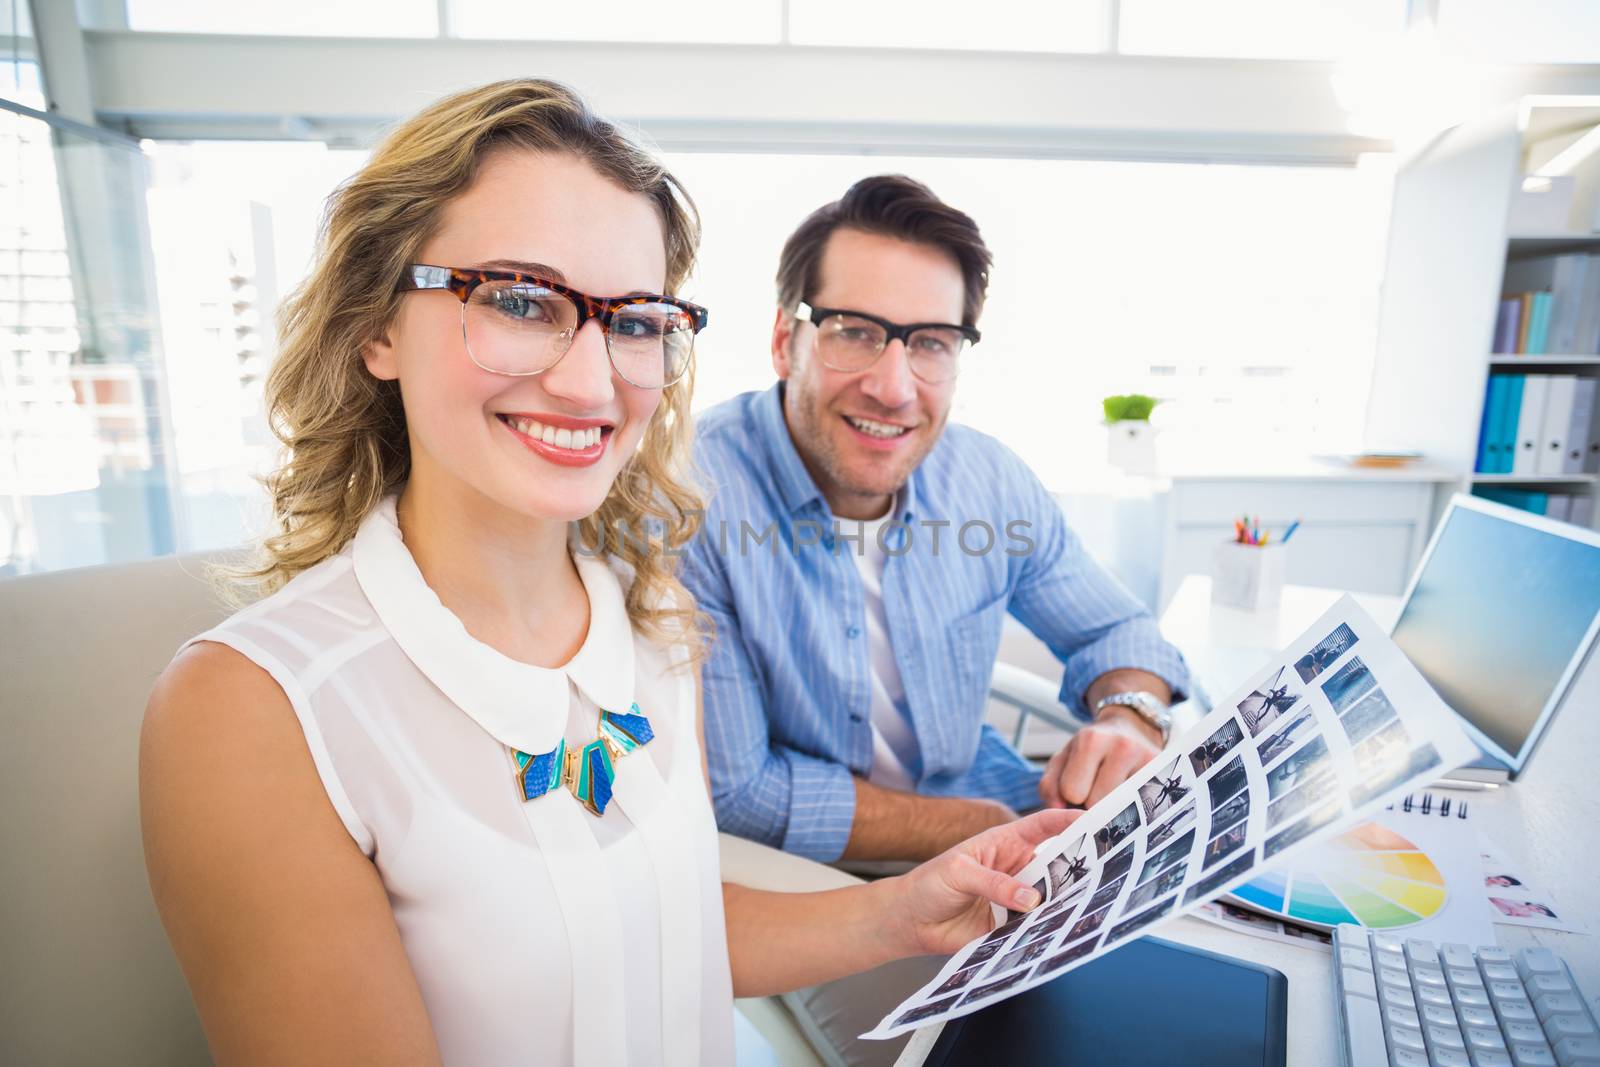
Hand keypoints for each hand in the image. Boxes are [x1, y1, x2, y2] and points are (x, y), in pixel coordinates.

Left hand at [883, 809, 1082, 956]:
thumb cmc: (930, 884)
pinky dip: (1049, 930)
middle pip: (1057, 864)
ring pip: (1052, 899)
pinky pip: (1037, 928)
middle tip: (1104, 870)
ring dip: (1066, 902)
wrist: (911, 922)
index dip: (1068, 820)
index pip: (1043, 826)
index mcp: (1006, 842)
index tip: (1093, 819)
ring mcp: (1018, 899)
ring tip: (1089, 904)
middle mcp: (1018, 869)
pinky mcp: (1014, 927)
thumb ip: (994, 883)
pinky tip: (1062, 932)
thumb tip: (1032, 899)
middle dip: (1079, 866)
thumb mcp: (959, 873)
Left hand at [1038, 709, 1161, 809]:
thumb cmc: (1090, 751)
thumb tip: (1061, 816)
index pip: (1072, 792)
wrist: (1130, 729)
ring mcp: (1147, 760)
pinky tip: (1130, 797)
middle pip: (1098, 803)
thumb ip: (1050, 787)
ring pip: (1121, 809)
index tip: (1079, 786)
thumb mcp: (1062, 760)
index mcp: (1091, 740)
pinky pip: (1143, 809)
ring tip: (1113, 790)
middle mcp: (1122, 746)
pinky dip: (1133, 809)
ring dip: (1113, 808)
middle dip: (1092, 804)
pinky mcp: (1164, 774)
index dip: (1071, 795)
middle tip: (1097, 789)